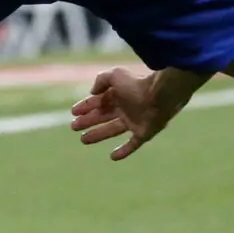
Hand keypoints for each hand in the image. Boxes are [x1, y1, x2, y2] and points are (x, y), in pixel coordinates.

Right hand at [69, 65, 186, 160]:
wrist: (160, 96)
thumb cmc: (137, 84)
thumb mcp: (115, 75)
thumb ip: (102, 80)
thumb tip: (93, 92)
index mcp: (119, 95)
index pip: (99, 102)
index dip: (86, 106)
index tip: (73, 112)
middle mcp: (126, 108)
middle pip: (103, 116)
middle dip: (88, 121)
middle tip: (74, 126)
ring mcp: (134, 122)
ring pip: (112, 130)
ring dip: (97, 134)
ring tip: (83, 139)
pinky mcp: (143, 134)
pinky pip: (132, 144)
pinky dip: (123, 151)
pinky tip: (112, 157)